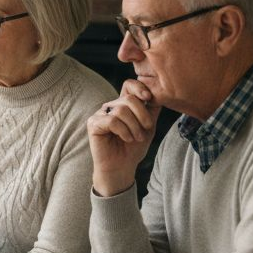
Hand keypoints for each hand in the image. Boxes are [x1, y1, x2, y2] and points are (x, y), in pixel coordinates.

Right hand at [87, 79, 160, 196]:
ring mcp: (100, 114)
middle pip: (128, 99)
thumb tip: (160, 93)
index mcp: (123, 104)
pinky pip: (112, 121)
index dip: (140, 87)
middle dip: (142, 115)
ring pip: (121, 110)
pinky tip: (126, 139)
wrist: (121, 167)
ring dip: (134, 126)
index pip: (129, 85)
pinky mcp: (93, 124)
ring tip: (136, 138)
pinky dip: (123, 131)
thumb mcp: (148, 126)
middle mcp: (110, 107)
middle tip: (146, 129)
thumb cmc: (133, 148)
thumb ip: (152, 109)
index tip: (148, 98)